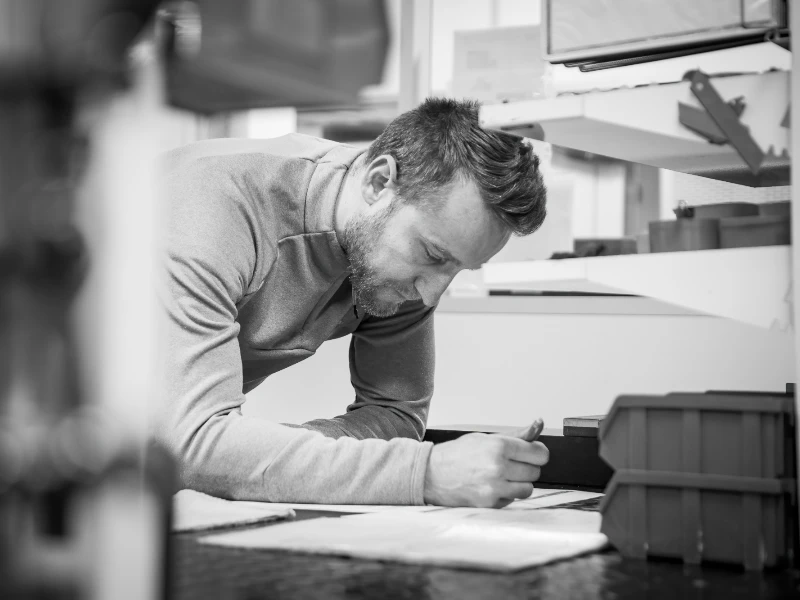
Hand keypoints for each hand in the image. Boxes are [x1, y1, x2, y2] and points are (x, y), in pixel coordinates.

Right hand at [423, 419, 548, 508]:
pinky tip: (490, 486)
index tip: (531, 454)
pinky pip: (512, 500)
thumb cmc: (458, 454)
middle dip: (526, 468)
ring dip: (518, 484)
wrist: (432, 474)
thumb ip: (517, 435)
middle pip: (535, 472)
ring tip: (501, 477)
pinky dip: (505, 495)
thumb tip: (538, 423)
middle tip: (510, 464)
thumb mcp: (486, 438)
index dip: (537, 453)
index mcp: (499, 446)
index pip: (540, 453)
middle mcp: (498, 466)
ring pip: (527, 489)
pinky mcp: (490, 504)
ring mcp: (495, 487)